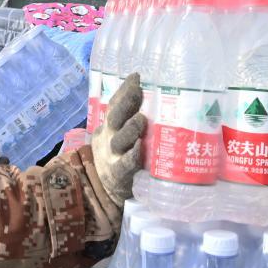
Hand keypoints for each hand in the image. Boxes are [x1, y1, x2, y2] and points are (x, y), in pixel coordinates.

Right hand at [91, 73, 145, 207]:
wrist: (106, 191)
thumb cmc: (121, 157)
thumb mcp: (121, 137)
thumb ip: (134, 122)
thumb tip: (161, 99)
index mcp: (110, 126)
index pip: (115, 104)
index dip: (124, 90)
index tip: (136, 76)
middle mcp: (109, 137)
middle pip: (115, 117)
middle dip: (126, 102)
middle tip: (138, 90)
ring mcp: (112, 156)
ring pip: (119, 139)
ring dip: (130, 128)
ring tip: (141, 119)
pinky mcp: (119, 175)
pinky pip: (125, 164)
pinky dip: (131, 155)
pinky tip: (139, 148)